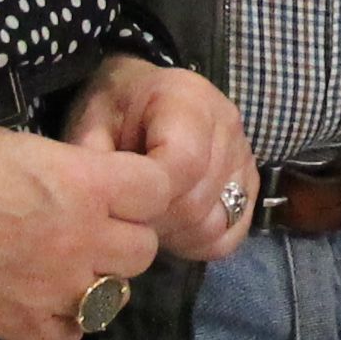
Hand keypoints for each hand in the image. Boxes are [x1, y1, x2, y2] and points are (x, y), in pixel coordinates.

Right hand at [0, 120, 174, 339]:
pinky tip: (39, 301)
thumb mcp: (19, 145)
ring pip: (114, 296)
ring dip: (97, 280)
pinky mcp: (25, 326)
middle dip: (122, 237)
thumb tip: (77, 186)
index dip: (142, 188)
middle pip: (142, 250)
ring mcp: (57, 290)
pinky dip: (63, 319)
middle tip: (90, 230)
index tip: (122, 189)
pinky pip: (72, 334)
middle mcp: (84, 240)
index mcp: (85, 184)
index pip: (157, 189)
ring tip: (64, 269)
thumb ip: (65, 171)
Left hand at [64, 54, 256, 266]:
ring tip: (148, 221)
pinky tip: (173, 228)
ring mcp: (243, 154)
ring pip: (217, 222)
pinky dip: (200, 242)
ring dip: (177, 234)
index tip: (122, 204)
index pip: (184, 163)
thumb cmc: (114, 110)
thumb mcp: (90, 123)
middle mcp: (226, 123)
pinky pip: (232, 233)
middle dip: (157, 221)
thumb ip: (93, 161)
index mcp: (188, 98)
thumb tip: (98, 206)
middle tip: (127, 219)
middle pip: (199, 200)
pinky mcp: (250, 182)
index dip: (150, 196)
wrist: (142, 97)